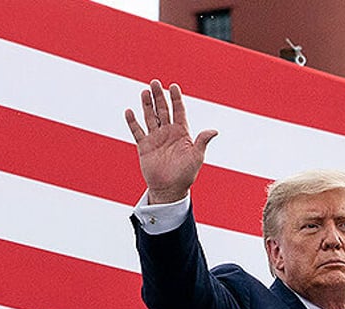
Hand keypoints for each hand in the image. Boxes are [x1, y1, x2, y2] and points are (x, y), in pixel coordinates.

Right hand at [124, 80, 217, 203]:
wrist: (170, 190)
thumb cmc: (186, 174)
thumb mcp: (196, 157)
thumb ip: (202, 141)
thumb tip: (214, 131)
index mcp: (182, 133)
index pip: (179, 111)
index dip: (176, 98)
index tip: (173, 86)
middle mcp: (168, 133)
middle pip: (163, 110)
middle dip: (159, 97)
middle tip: (155, 82)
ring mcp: (156, 138)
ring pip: (150, 117)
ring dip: (147, 105)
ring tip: (144, 92)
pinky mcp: (144, 146)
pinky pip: (137, 132)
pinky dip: (133, 122)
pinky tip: (130, 111)